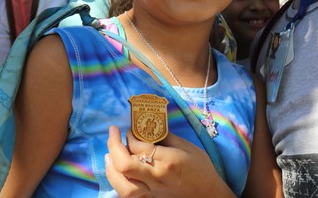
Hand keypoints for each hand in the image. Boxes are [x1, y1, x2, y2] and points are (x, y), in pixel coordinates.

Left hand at [105, 126, 235, 197]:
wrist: (209, 194)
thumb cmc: (202, 168)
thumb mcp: (188, 147)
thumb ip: (166, 137)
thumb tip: (149, 127)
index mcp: (167, 161)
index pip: (138, 146)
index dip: (130, 135)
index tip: (130, 128)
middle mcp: (156, 177)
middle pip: (124, 165)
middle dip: (114, 146)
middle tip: (113, 132)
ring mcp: (152, 191)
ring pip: (122, 185)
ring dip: (111, 168)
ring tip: (108, 154)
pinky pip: (128, 194)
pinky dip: (118, 182)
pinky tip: (116, 172)